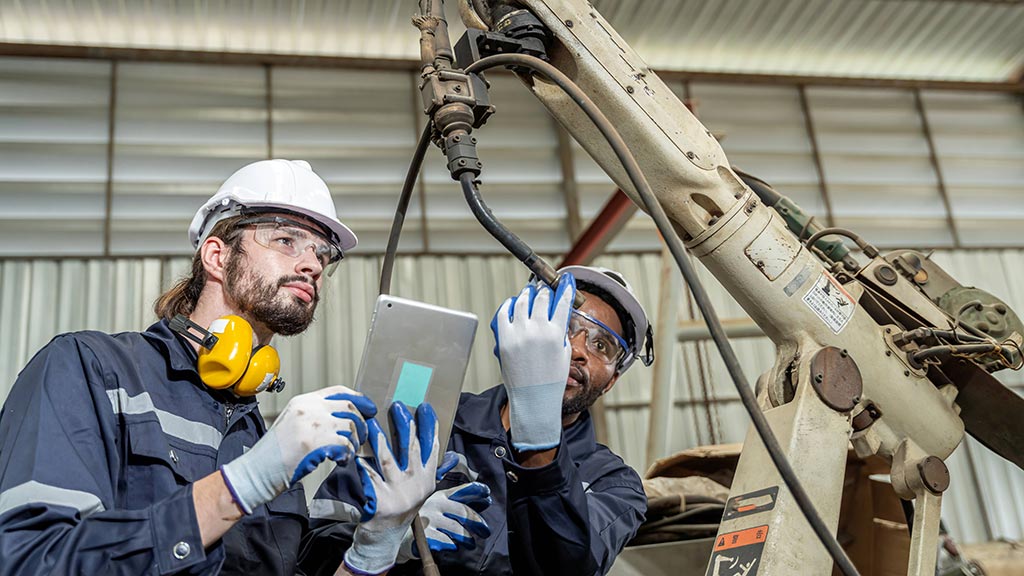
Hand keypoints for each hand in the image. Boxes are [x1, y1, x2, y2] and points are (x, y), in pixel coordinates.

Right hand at [220, 386, 375, 513]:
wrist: (255, 471)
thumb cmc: (275, 453)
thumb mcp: (294, 423)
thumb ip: (316, 415)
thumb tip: (346, 416)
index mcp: (303, 401)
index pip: (339, 390)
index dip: (359, 399)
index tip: (369, 409)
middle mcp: (308, 408)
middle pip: (349, 407)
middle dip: (361, 423)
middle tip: (359, 438)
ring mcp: (311, 424)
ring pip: (350, 426)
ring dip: (354, 442)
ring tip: (346, 453)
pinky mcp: (314, 443)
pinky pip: (344, 445)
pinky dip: (346, 455)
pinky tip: (340, 461)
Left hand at [343, 402, 439, 574]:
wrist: (385, 536)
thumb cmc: (403, 505)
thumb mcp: (423, 490)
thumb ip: (435, 471)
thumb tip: (452, 456)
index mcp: (427, 479)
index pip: (432, 448)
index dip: (429, 426)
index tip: (425, 407)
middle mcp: (415, 485)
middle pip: (411, 449)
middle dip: (405, 426)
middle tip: (398, 406)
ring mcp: (398, 494)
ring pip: (388, 461)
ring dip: (380, 440)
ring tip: (372, 422)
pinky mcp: (380, 502)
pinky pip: (369, 477)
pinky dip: (362, 464)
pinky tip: (356, 451)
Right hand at [395, 482, 491, 563]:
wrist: (397, 532)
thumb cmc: (422, 518)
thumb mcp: (437, 504)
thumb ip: (457, 501)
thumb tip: (482, 500)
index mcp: (440, 496)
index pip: (461, 491)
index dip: (476, 491)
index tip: (486, 494)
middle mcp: (436, 506)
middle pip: (463, 512)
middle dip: (478, 522)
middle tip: (485, 531)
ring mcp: (430, 520)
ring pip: (457, 529)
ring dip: (467, 538)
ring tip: (470, 543)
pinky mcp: (425, 536)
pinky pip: (445, 541)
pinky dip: (451, 544)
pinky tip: (453, 546)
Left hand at [490, 273, 575, 450]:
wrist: (533, 398)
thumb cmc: (551, 379)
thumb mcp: (564, 353)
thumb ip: (560, 331)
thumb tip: (555, 312)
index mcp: (557, 334)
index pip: (563, 301)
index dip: (565, 287)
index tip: (566, 279)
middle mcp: (538, 331)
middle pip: (541, 297)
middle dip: (544, 290)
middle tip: (544, 287)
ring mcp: (520, 334)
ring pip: (522, 301)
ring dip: (526, 294)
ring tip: (529, 293)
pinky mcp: (505, 339)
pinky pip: (504, 313)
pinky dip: (508, 305)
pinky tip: (512, 304)